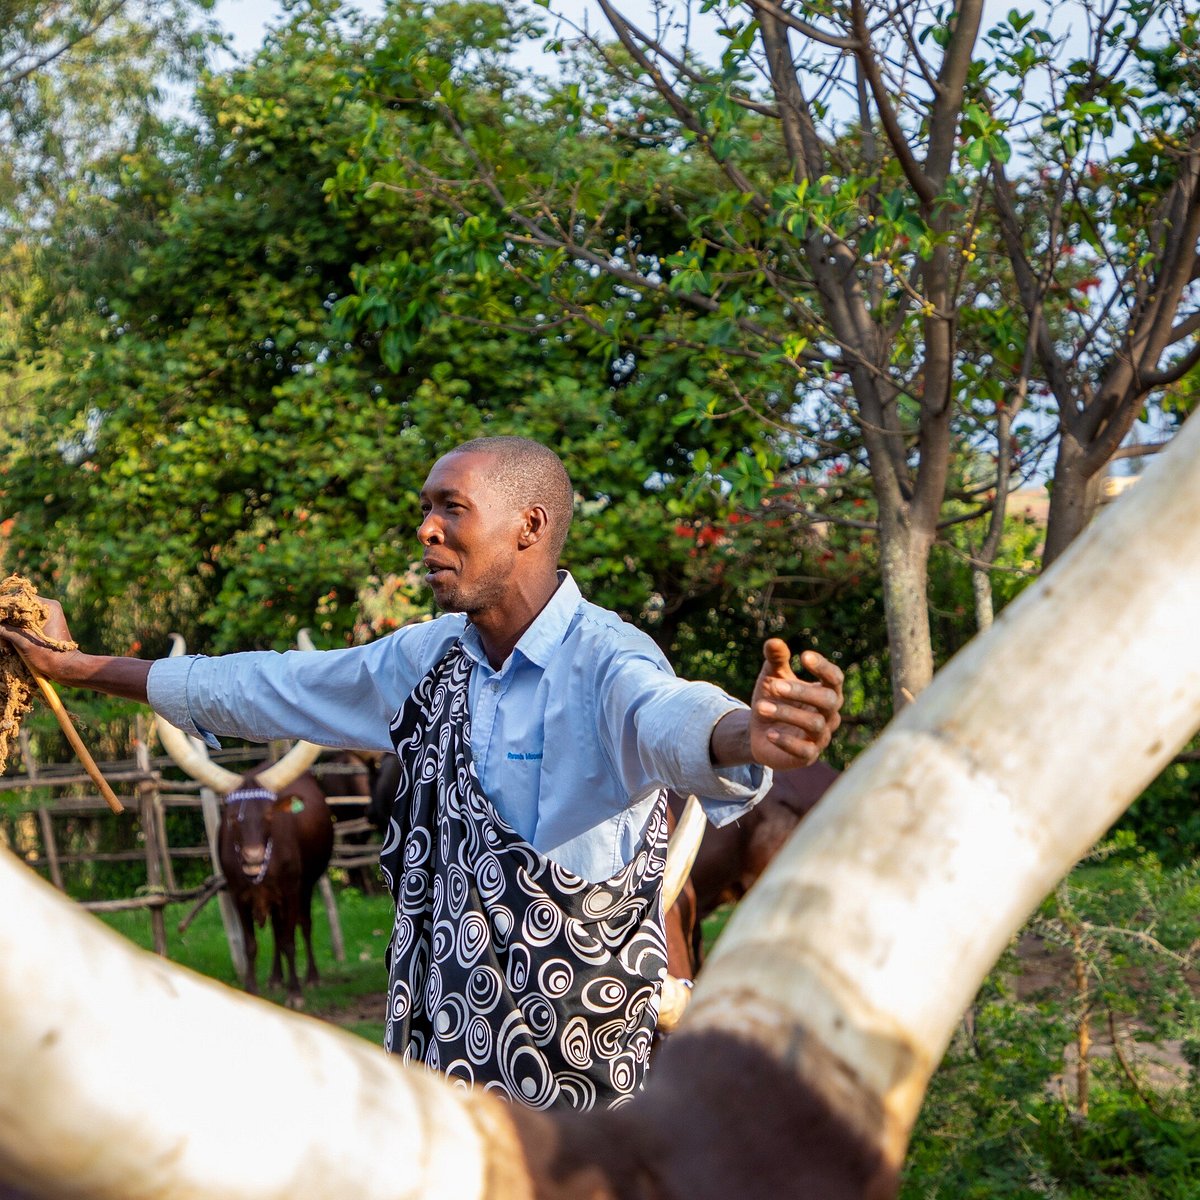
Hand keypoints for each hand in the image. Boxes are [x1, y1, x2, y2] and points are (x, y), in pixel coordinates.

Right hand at [0, 596, 81, 683]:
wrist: (67, 668)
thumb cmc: (49, 655)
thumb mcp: (24, 642)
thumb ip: (5, 631)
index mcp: (47, 606)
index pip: (19, 598)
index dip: (4, 607)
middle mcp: (48, 608)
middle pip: (18, 608)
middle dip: (5, 621)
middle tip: (1, 635)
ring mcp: (47, 617)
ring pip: (20, 618)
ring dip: (9, 630)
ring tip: (5, 646)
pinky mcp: (44, 627)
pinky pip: (25, 626)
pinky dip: (15, 634)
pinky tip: (8, 647)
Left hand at [749, 638, 843, 769]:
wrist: (760, 733)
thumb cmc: (775, 700)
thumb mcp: (772, 677)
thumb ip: (775, 660)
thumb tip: (773, 641)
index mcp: (826, 691)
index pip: (835, 678)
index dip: (823, 667)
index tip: (804, 656)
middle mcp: (829, 714)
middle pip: (827, 700)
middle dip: (801, 691)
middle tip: (774, 685)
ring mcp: (821, 736)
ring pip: (814, 723)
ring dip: (786, 714)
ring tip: (760, 707)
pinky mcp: (808, 756)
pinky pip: (804, 750)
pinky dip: (787, 741)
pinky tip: (769, 733)